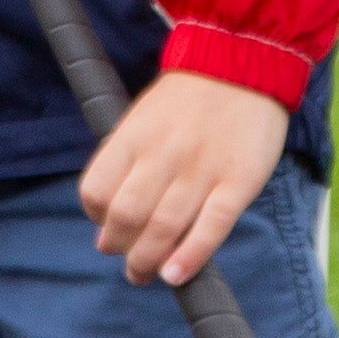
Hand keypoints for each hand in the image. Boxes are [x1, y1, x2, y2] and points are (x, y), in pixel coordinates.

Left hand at [76, 69, 286, 287]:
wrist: (242, 63)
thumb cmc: (189, 97)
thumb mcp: (143, 115)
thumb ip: (128, 157)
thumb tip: (112, 210)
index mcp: (133, 135)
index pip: (96, 190)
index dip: (97, 218)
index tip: (106, 227)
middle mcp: (163, 153)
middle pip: (126, 216)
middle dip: (119, 248)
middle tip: (127, 262)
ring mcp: (201, 168)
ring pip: (164, 227)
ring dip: (147, 261)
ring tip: (145, 273)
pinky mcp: (238, 181)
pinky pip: (211, 227)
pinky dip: (190, 256)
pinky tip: (176, 274)